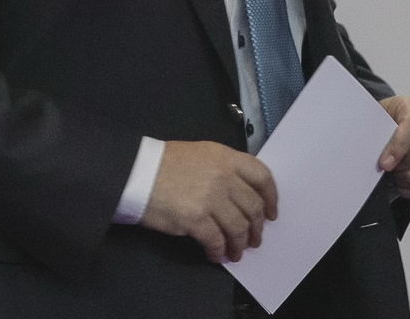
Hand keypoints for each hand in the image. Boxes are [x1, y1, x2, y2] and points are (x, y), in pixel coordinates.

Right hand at [142, 140, 277, 261]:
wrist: (138, 173)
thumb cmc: (167, 163)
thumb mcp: (203, 154)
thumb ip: (225, 169)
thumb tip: (240, 193)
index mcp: (227, 158)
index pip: (262, 176)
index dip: (271, 197)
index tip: (271, 213)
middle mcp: (224, 177)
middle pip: (253, 206)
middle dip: (257, 227)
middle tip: (255, 239)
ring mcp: (211, 199)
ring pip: (238, 227)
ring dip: (240, 244)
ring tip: (236, 253)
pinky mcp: (196, 219)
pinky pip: (216, 240)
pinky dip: (219, 251)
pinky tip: (216, 255)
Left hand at [377, 96, 409, 199]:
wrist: (392, 122)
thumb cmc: (381, 120)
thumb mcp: (374, 115)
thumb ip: (372, 130)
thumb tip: (366, 150)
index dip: (399, 147)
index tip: (383, 164)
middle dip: (396, 167)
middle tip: (382, 167)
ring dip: (402, 179)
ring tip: (391, 173)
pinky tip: (400, 181)